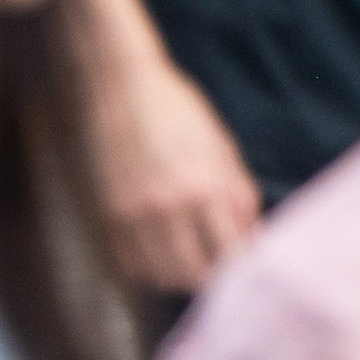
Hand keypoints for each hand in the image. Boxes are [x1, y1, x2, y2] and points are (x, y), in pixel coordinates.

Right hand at [96, 47, 264, 291]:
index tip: (247, 269)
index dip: (242, 271)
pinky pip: (128, 263)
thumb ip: (241, 200)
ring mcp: (131, 210)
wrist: (118, 82)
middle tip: (217, 267)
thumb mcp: (223, 149)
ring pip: (159, 275)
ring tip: (188, 261)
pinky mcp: (106, 209)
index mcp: (204, 189)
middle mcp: (167, 206)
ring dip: (178, 276)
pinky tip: (158, 252)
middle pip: (194, 275)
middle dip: (211, 278)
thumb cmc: (178, 110)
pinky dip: (147, 268)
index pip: (231, 257)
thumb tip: (253, 242)